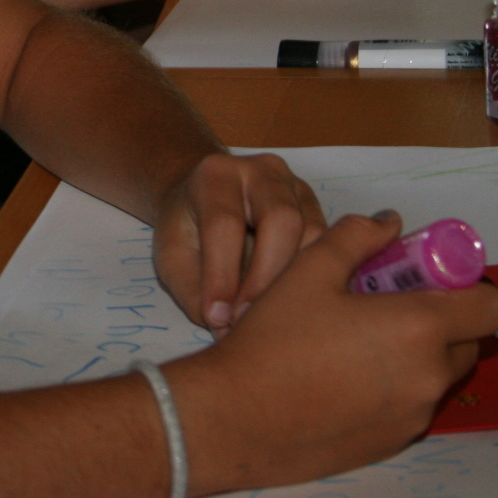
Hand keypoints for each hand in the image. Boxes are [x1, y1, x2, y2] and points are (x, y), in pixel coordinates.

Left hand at [152, 151, 325, 334]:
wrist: (204, 200)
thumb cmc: (186, 229)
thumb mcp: (172, 256)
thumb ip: (193, 290)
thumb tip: (226, 326)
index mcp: (216, 175)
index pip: (224, 223)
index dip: (222, 275)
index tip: (218, 318)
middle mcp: (262, 171)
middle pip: (281, 220)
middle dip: (267, 277)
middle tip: (250, 320)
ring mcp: (295, 186)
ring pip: (312, 235)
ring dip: (292, 281)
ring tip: (268, 316)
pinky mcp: (316, 206)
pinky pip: (325, 245)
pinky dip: (308, 278)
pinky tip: (287, 303)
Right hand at [174, 211, 497, 496]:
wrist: (237, 419)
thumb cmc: (274, 338)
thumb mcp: (309, 270)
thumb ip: (357, 236)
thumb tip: (389, 221)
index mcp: (420, 329)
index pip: (491, 308)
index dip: (468, 287)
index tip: (428, 280)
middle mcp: (430, 378)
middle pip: (467, 343)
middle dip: (441, 321)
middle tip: (386, 307)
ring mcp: (413, 417)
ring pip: (437, 377)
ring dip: (415, 357)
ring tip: (355, 345)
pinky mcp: (393, 444)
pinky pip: (410, 406)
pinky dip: (392, 389)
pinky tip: (340, 381)